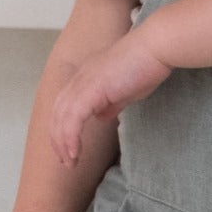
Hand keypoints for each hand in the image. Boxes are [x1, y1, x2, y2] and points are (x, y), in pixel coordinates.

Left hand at [51, 27, 170, 160]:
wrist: (155, 48)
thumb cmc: (147, 65)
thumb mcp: (125, 90)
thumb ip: (111, 103)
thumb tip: (101, 117)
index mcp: (85, 77)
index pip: (64, 106)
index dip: (62, 129)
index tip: (68, 149)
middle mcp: (78, 79)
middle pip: (57, 114)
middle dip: (58, 141)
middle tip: (66, 162)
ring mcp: (82, 83)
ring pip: (61, 119)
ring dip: (63, 144)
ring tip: (70, 164)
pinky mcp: (90, 90)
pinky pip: (73, 120)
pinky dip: (71, 138)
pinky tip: (75, 153)